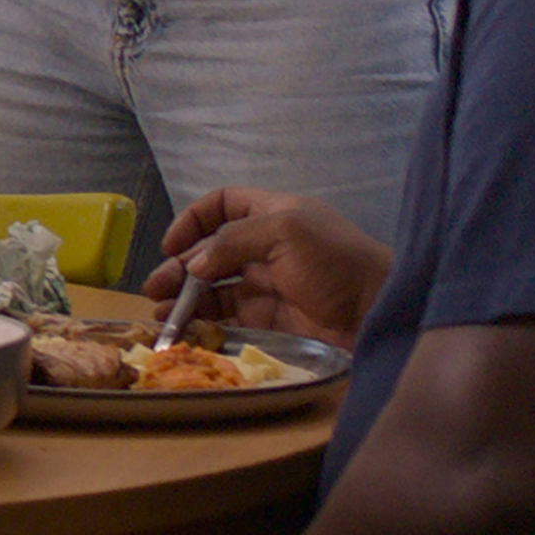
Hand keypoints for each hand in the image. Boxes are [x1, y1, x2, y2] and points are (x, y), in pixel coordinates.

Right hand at [147, 187, 391, 344]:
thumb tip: (192, 263)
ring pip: (214, 288)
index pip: (222, 206)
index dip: (193, 220)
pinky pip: (229, 319)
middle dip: (179, 268)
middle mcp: (267, 248)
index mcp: (272, 215)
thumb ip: (232, 241)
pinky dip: (205, 322)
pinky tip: (186, 328)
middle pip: (210, 251)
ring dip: (184, 298)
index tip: (172, 244)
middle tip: (155, 289)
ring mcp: (269, 286)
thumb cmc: (338, 263)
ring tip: (160, 314)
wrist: (379, 314)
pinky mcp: (272, 320)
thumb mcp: (285, 232)